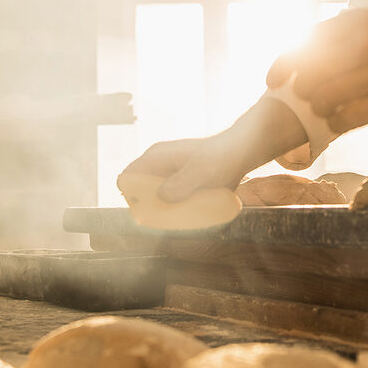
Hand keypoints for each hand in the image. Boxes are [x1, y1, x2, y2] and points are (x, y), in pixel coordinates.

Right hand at [120, 98, 311, 201]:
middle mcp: (156, 164)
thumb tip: (162, 196)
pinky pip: (168, 199)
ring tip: (186, 213)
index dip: (131, 198)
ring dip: (164, 210)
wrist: (241, 151)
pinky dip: (176, 208)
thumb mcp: (202, 172)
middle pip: (139, 192)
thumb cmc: (221, 157)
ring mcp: (167, 172)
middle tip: (172, 216)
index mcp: (155, 157)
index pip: (126, 179)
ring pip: (153, 198)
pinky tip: (193, 210)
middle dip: (149, 209)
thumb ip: (182, 184)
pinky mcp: (178, 181)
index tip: (149, 211)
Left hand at [266, 9, 367, 132]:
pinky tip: (339, 122)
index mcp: (358, 22)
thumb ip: (340, 44)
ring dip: (318, 108)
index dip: (283, 63)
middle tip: (305, 101)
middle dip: (302, 90)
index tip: (272, 81)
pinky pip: (348, 116)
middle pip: (312, 71)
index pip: (307, 40)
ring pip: (326, 96)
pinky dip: (336, 122)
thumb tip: (297, 66)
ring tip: (324, 112)